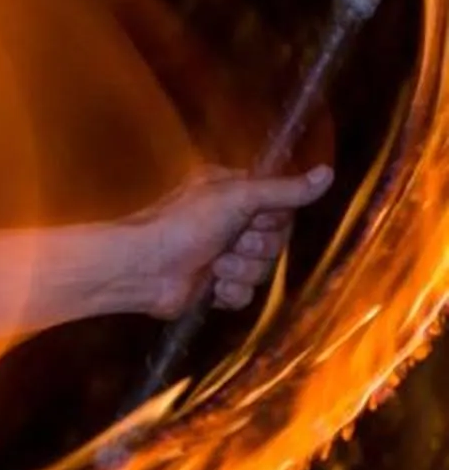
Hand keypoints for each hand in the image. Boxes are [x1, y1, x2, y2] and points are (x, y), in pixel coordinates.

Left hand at [128, 164, 333, 316]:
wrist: (142, 268)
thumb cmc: (182, 224)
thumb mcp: (236, 197)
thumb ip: (283, 190)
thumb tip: (328, 174)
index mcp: (233, 195)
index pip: (282, 209)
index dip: (275, 221)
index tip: (255, 221)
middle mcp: (230, 224)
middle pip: (277, 243)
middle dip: (256, 249)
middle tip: (230, 244)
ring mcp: (223, 257)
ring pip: (263, 271)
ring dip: (241, 271)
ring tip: (214, 267)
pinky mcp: (216, 287)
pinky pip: (247, 295)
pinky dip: (231, 293)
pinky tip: (213, 288)